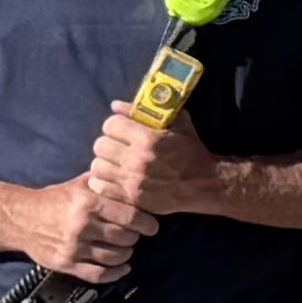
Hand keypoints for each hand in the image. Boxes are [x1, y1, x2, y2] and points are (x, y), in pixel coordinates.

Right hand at [22, 173, 143, 283]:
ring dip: (127, 254)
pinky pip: (97, 275)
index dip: (146, 223)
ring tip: (128, 248)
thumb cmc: (55, 199)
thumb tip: (135, 179)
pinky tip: (122, 268)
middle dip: (136, 237)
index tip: (152, 225)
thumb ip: (106, 183)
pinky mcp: (66, 264)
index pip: (130, 216)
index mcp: (88, 202)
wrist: (21, 218)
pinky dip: (115, 274)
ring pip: (114, 257)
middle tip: (138, 235)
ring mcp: (73, 247)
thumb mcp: (80, 185)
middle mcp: (81, 225)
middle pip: (125, 237)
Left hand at [84, 102, 211, 234]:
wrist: (204, 183)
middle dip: (108, 144)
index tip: (121, 130)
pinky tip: (113, 178)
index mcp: (148, 138)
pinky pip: (101, 185)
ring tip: (115, 164)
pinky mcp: (131, 197)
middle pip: (100, 145)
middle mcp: (137, 159)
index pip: (111, 125)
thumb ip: (146, 110)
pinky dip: (103, 181)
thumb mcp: (177, 123)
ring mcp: (133, 180)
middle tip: (117, 148)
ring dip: (105, 163)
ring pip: (97, 166)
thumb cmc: (190, 149)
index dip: (115, 125)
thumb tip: (115, 105)